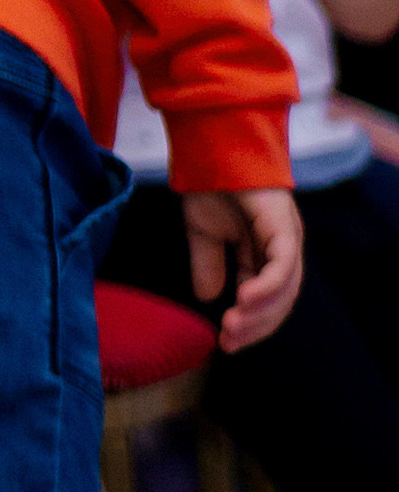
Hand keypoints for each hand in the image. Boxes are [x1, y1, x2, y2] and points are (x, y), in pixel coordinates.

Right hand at [183, 185, 303, 351]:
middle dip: (255, 326)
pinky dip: (267, 287)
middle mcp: (282, 248)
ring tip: (232, 326)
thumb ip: (209, 264)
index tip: (224, 343)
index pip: (266, 299)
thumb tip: (207, 298)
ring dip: (260, 313)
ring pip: (285, 289)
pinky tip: (244, 300)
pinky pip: (282, 266)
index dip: (249, 324)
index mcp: (265, 252)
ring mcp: (287, 238)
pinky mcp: (284, 227)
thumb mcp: (204, 234)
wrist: (211, 148)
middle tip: (228, 342)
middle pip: (280, 301)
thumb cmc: (210, 184)